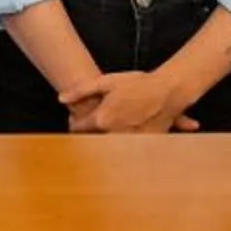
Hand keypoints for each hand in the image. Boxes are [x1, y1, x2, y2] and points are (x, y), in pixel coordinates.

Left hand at [58, 69, 199, 135]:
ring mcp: (128, 143)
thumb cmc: (138, 83)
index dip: (75, 122)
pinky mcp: (141, 146)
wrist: (169, 91)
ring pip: (107, 147)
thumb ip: (81, 90)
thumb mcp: (107, 81)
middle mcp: (113, 134)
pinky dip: (123, 144)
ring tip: (113, 124)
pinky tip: (128, 129)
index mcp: (101, 119)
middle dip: (90, 133)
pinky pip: (126, 149)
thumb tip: (61, 99)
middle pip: (91, 140)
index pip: (77, 129)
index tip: (76, 119)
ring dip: (105, 140)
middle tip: (96, 121)